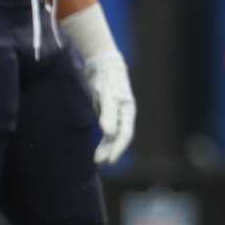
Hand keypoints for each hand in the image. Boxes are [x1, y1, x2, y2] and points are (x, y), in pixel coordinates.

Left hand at [80, 48, 136, 164]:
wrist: (102, 62)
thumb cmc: (106, 78)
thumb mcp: (106, 95)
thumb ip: (108, 114)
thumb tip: (108, 133)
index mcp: (127, 111)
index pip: (124, 134)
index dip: (118, 148)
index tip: (110, 160)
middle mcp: (122, 114)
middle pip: (118, 137)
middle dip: (110, 150)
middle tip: (100, 162)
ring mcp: (114, 113)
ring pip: (112, 135)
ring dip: (106, 147)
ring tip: (97, 159)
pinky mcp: (105, 111)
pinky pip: (106, 129)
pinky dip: (102, 139)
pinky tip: (97, 146)